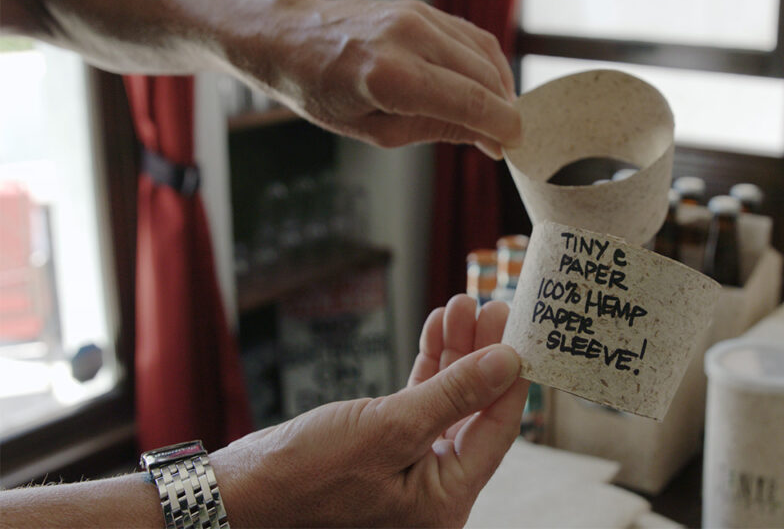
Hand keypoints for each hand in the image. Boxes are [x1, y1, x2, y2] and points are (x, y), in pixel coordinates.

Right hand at [212, 296, 528, 526]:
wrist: (239, 490)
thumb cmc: (306, 474)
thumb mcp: (390, 429)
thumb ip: (454, 395)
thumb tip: (507, 364)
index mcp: (443, 502)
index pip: (496, 433)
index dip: (511, 380)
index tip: (520, 333)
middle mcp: (432, 489)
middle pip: (474, 411)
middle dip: (482, 355)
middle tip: (494, 306)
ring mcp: (409, 466)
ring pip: (448, 400)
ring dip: (455, 352)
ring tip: (463, 304)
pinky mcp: (385, 444)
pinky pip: (419, 401)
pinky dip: (428, 364)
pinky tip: (437, 327)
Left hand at [235, 0, 520, 159]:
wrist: (289, 38)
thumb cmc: (322, 91)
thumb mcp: (375, 130)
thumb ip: (435, 130)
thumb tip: (485, 138)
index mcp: (390, 77)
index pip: (469, 101)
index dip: (501, 126)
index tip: (515, 144)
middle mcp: (408, 39)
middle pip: (483, 77)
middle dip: (503, 110)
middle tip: (506, 138)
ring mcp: (416, 16)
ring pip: (483, 52)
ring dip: (499, 86)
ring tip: (497, 115)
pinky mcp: (420, 8)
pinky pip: (469, 36)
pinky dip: (486, 63)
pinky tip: (486, 86)